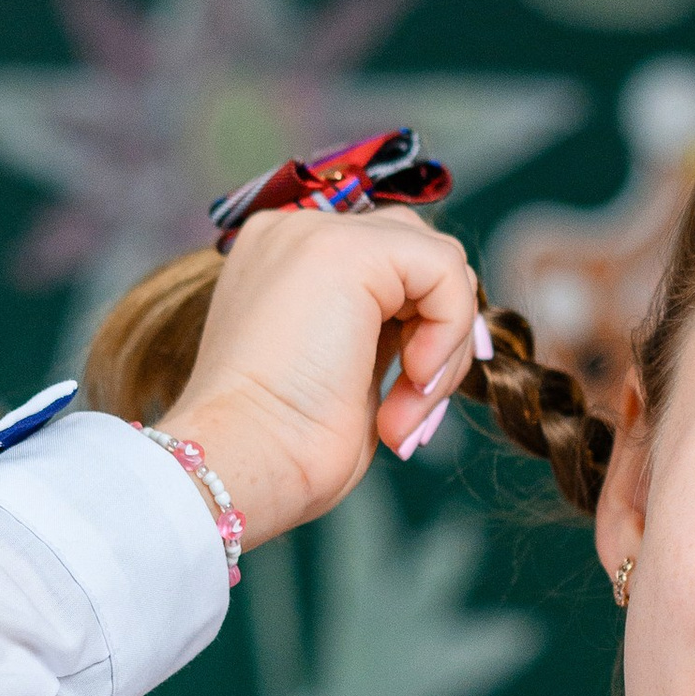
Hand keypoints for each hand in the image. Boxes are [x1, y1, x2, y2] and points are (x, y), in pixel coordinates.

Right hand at [159, 210, 483, 550]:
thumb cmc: (284, 447)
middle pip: (417, 252)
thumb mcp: (345, 375)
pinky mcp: (346, 249)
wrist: (243, 462)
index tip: (423, 392)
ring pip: (438, 261)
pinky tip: (412, 379)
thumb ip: (385, 335)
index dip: (429, 323)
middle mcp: (294, 235)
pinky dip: (449, 331)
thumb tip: (451, 333)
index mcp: (286, 262)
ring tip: (405, 411)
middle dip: (443, 334)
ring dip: (446, 346)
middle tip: (415, 409)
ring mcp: (315, 233)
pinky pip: (444, 267)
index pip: (390, 264)